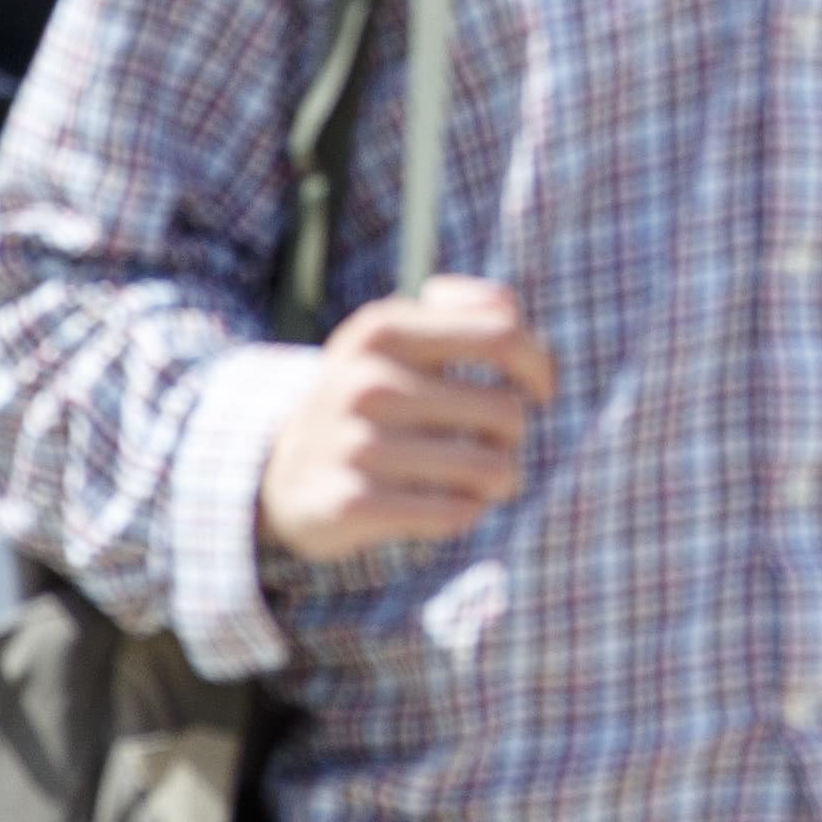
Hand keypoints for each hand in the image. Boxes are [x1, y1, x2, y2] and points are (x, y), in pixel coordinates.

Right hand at [257, 279, 555, 561]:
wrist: (280, 473)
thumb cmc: (370, 400)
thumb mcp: (399, 339)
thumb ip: (465, 309)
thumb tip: (508, 309)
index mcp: (383, 330)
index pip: (502, 335)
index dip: (540, 366)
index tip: (541, 389)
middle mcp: (365, 382)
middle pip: (506, 412)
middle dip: (513, 435)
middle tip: (489, 443)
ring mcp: (354, 444)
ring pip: (491, 469)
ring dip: (498, 480)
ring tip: (477, 480)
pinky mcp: (351, 504)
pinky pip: (457, 513)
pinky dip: (466, 513)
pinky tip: (444, 506)